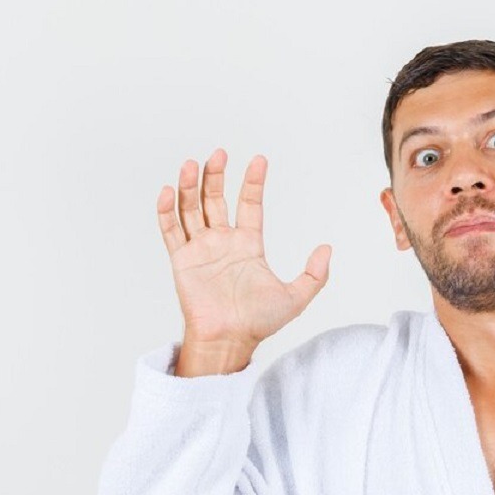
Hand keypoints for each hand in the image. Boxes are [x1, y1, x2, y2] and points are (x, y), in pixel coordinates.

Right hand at [157, 149, 330, 348]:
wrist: (230, 340)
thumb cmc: (259, 323)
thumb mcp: (296, 297)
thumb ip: (315, 274)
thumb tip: (327, 248)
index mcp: (248, 245)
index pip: (250, 205)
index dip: (253, 183)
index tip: (259, 160)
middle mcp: (223, 242)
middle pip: (216, 199)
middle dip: (216, 175)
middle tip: (219, 154)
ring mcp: (201, 249)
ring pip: (191, 209)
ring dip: (190, 186)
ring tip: (192, 164)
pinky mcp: (181, 260)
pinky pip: (171, 231)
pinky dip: (166, 211)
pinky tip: (168, 191)